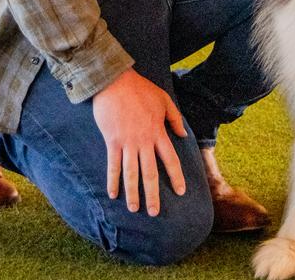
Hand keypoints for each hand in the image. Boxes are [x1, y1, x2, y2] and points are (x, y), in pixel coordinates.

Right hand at [92, 68, 187, 215]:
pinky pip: (113, 165)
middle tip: (154, 212)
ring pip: (132, 173)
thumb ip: (175, 117)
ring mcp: (127, 142)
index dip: (176, 177)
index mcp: (158, 132)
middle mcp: (144, 141)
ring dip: (133, 193)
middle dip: (153, 194)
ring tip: (135, 209)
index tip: (181, 192)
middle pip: (150, 173)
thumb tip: (182, 135)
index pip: (170, 159)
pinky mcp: (112, 140)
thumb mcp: (164, 99)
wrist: (115, 81)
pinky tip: (113, 194)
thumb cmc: (140, 88)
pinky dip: (113, 180)